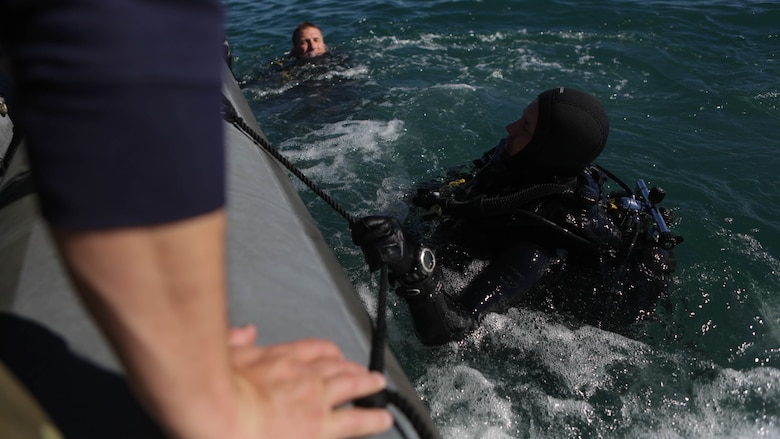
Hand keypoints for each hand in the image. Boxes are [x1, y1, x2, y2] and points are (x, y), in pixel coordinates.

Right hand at [226, 327, 392, 438]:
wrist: (215, 413)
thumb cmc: (210, 392)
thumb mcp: (218, 355)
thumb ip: (233, 341)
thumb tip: (245, 330)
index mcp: (276, 358)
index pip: (311, 350)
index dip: (327, 353)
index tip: (333, 355)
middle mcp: (300, 375)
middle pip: (335, 366)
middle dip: (351, 368)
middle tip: (363, 372)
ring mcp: (313, 400)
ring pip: (350, 386)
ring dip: (367, 385)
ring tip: (378, 386)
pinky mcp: (320, 426)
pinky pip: (355, 421)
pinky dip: (372, 419)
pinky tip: (382, 418)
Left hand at [350, 216, 414, 273]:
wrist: (411, 259)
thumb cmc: (394, 245)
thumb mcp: (383, 232)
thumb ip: (369, 228)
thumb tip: (351, 224)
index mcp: (388, 220)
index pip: (366, 222)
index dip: (356, 231)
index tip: (356, 240)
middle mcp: (392, 227)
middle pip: (366, 235)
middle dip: (362, 245)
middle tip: (365, 251)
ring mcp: (394, 239)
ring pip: (370, 246)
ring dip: (367, 255)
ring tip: (371, 259)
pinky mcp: (394, 252)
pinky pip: (376, 256)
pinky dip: (373, 263)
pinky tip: (375, 265)